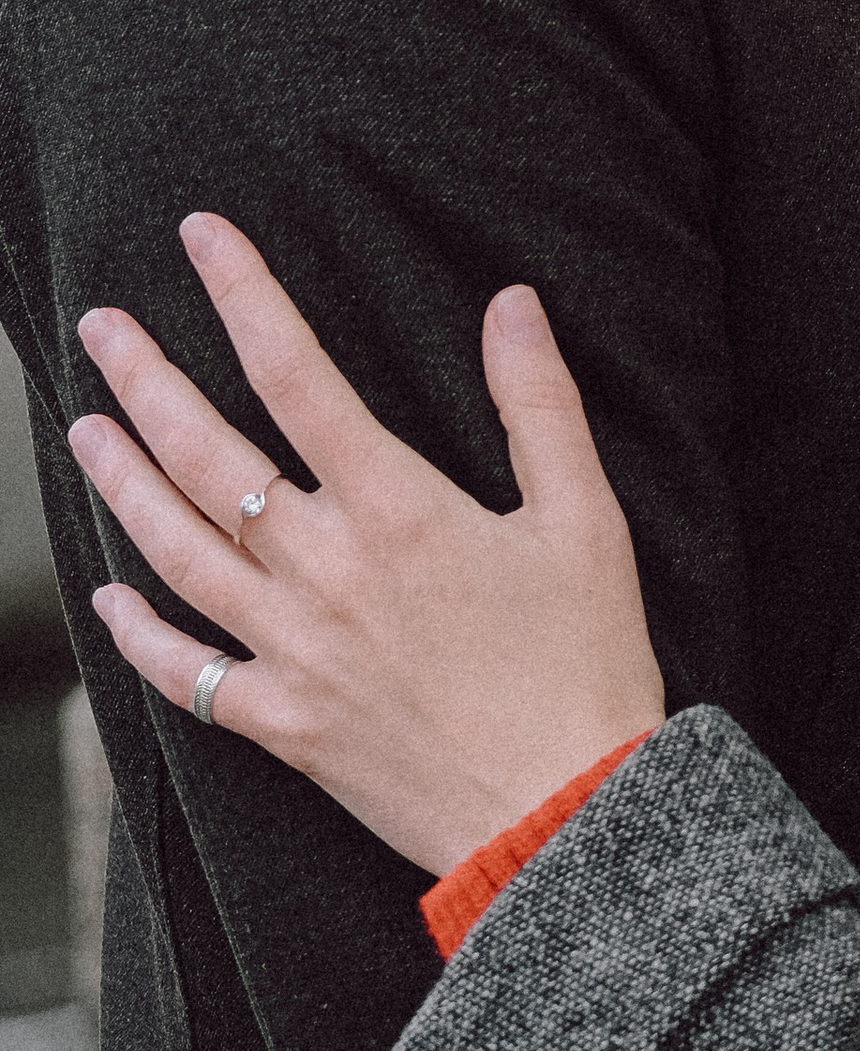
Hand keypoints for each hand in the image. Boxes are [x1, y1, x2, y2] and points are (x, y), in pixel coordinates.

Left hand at [70, 216, 664, 878]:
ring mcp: (293, 653)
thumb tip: (510, 299)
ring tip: (83, 428)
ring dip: (123, 486)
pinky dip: (139, 632)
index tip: (202, 236)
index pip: (299, 375)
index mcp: (398, 509)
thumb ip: (538, 402)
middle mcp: (327, 572)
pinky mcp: (284, 726)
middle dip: (148, 380)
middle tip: (101, 325)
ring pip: (178, 554)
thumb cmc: (585, 661)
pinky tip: (107, 593)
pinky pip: (187, 674)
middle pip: (210, 458)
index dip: (246, 295)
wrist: (565, 814)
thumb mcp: (584, 517)